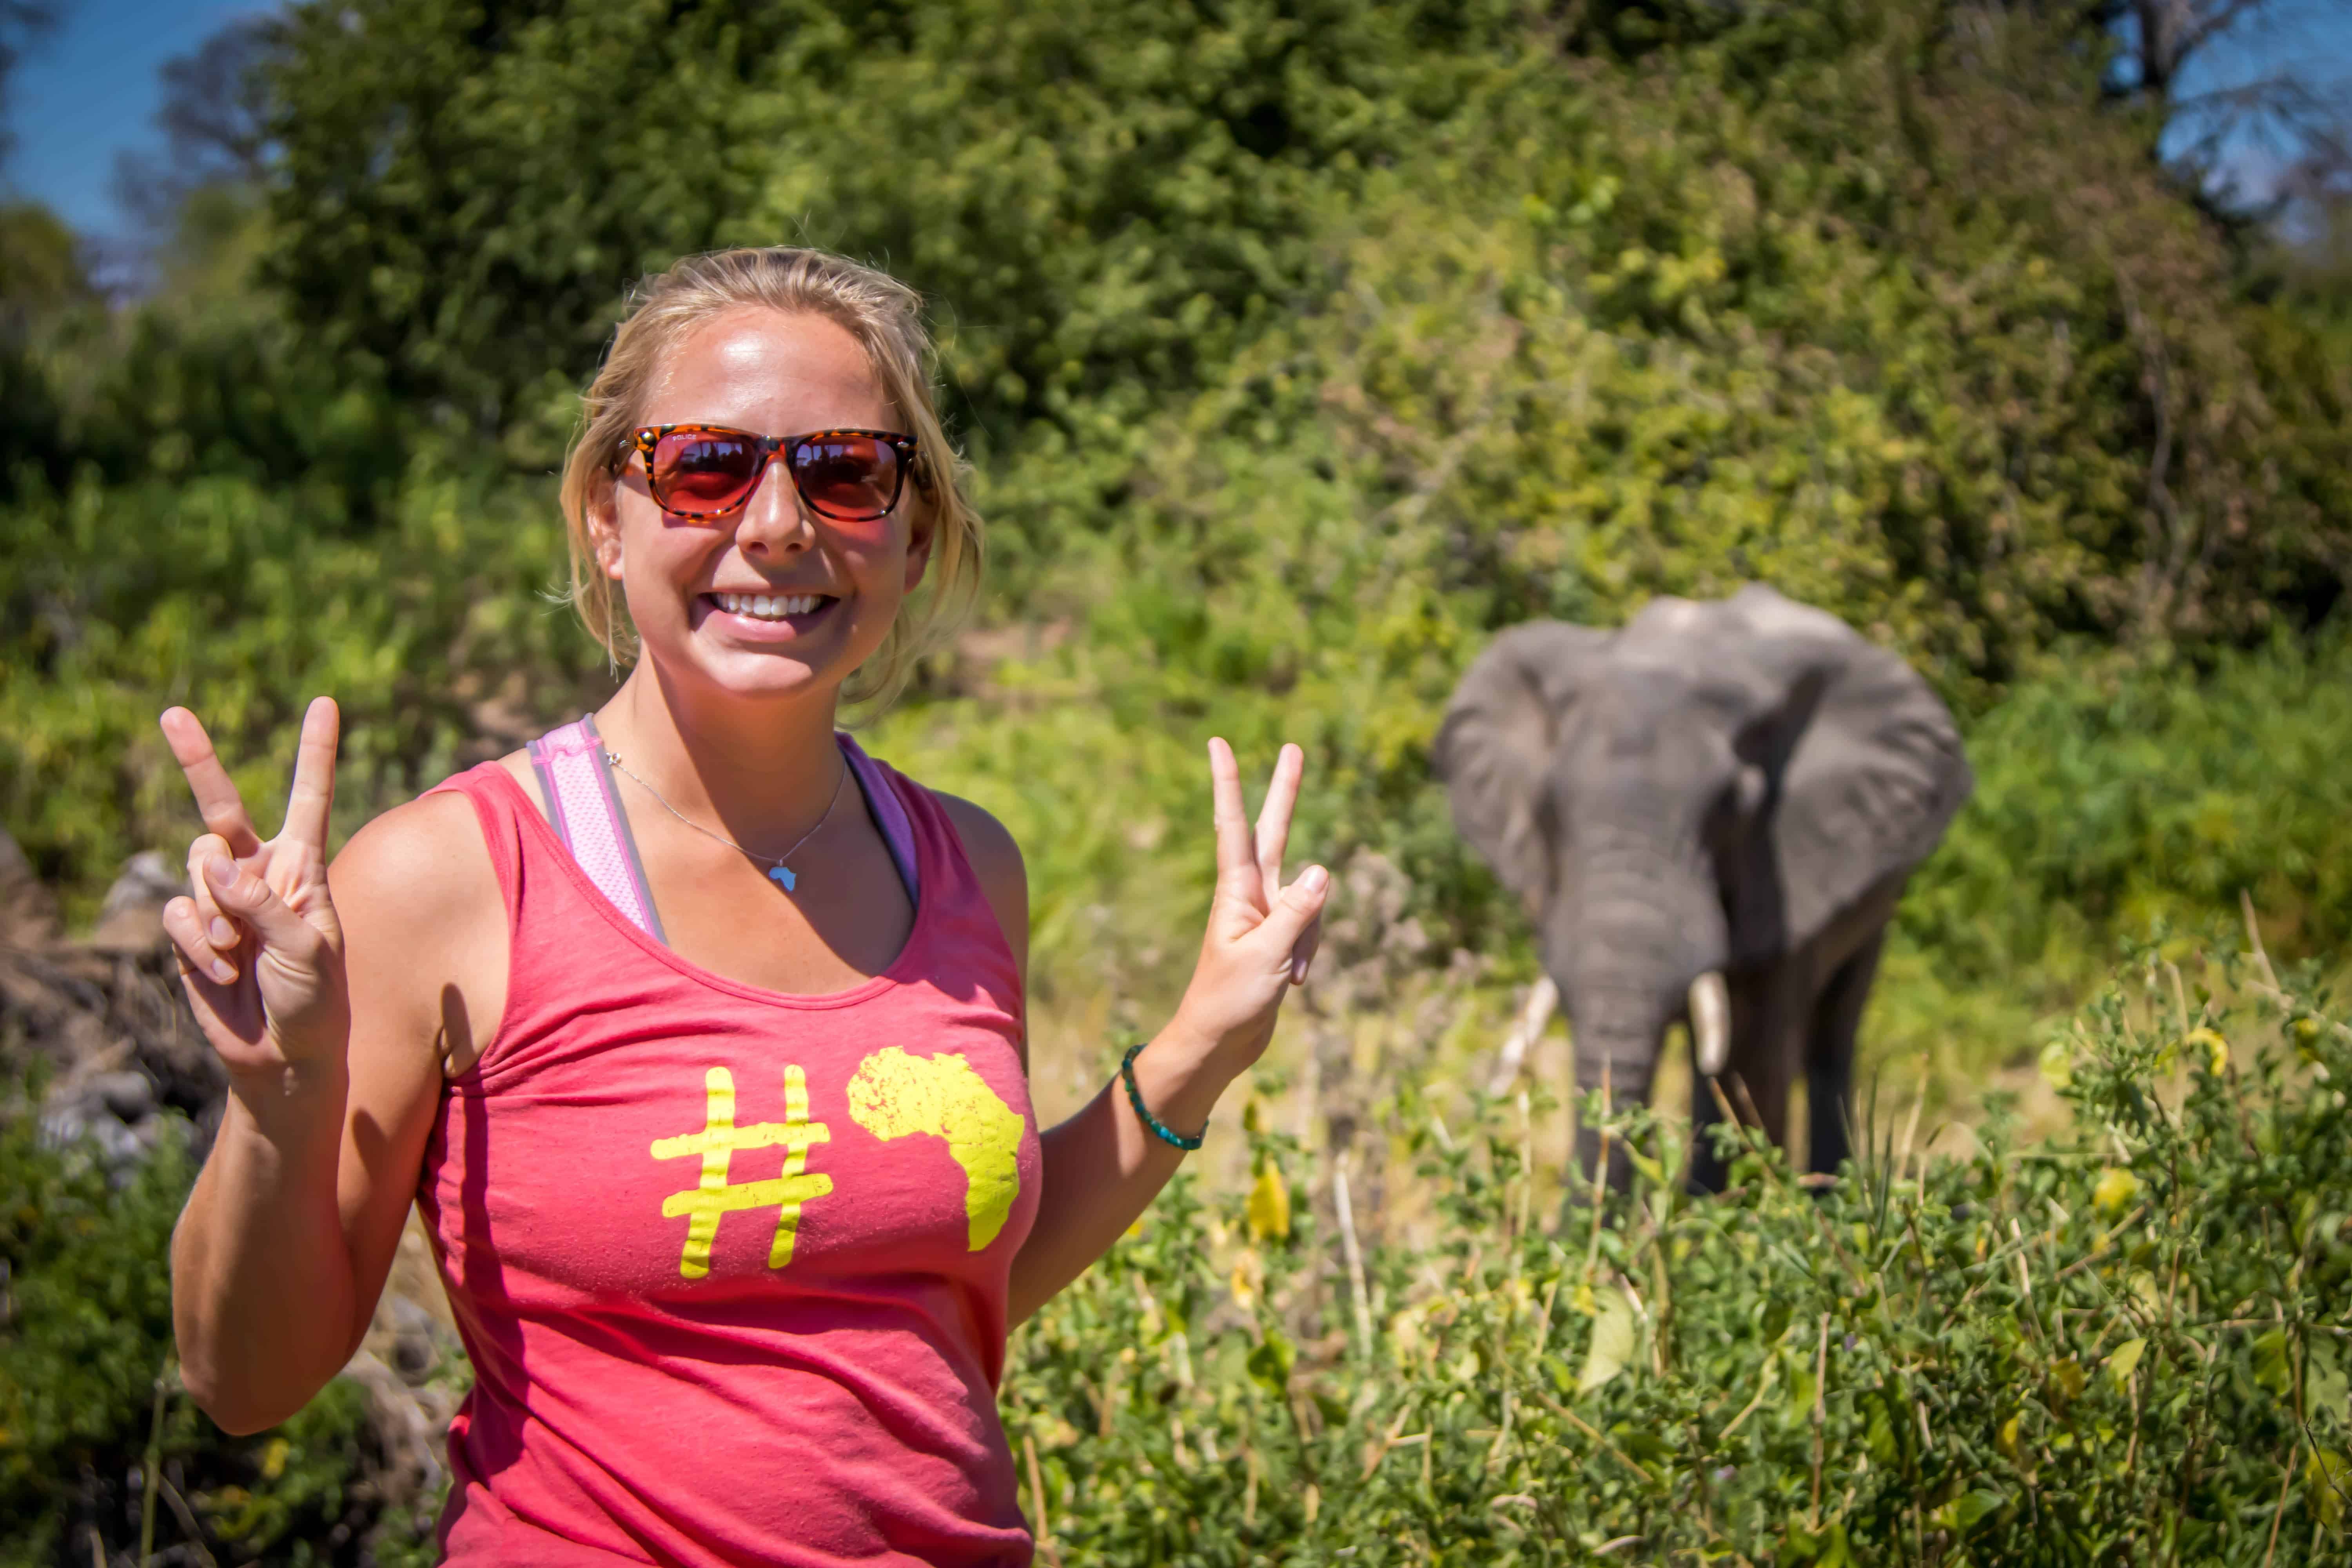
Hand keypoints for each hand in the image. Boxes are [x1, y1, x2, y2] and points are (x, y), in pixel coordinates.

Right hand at [158, 698, 350, 1089]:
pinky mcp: (189, 929)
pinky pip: (178, 914)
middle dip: (197, 759)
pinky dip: (199, 944)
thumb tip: (215, 864)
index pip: (309, 798)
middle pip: (221, 807)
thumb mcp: (306, 949)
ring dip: (217, 915)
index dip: (314, 752)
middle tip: (172, 711)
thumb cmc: (313, 1001)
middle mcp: (259, 872)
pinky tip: (221, 970)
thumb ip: (265, 904)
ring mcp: (220, 899)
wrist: (282, 1055)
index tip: (325, 702)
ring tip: (244, 955)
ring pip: (195, 869)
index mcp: (303, 867)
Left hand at [1167, 739, 1329, 1068]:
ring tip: (1291, 973)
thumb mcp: (1267, 956)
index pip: (1232, 825)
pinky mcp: (1281, 935)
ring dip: (1311, 934)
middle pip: (1274, 831)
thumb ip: (1297, 912)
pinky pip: (1312, 929)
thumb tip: (1322, 869)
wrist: (1220, 1043)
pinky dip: (1311, 954)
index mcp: (1236, 891)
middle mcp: (1251, 893)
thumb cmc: (1230, 1001)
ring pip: (1308, 897)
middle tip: (1292, 747)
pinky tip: (1296, 983)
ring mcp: (1268, 913)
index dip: (1228, 783)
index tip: (1217, 742)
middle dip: (1285, 791)